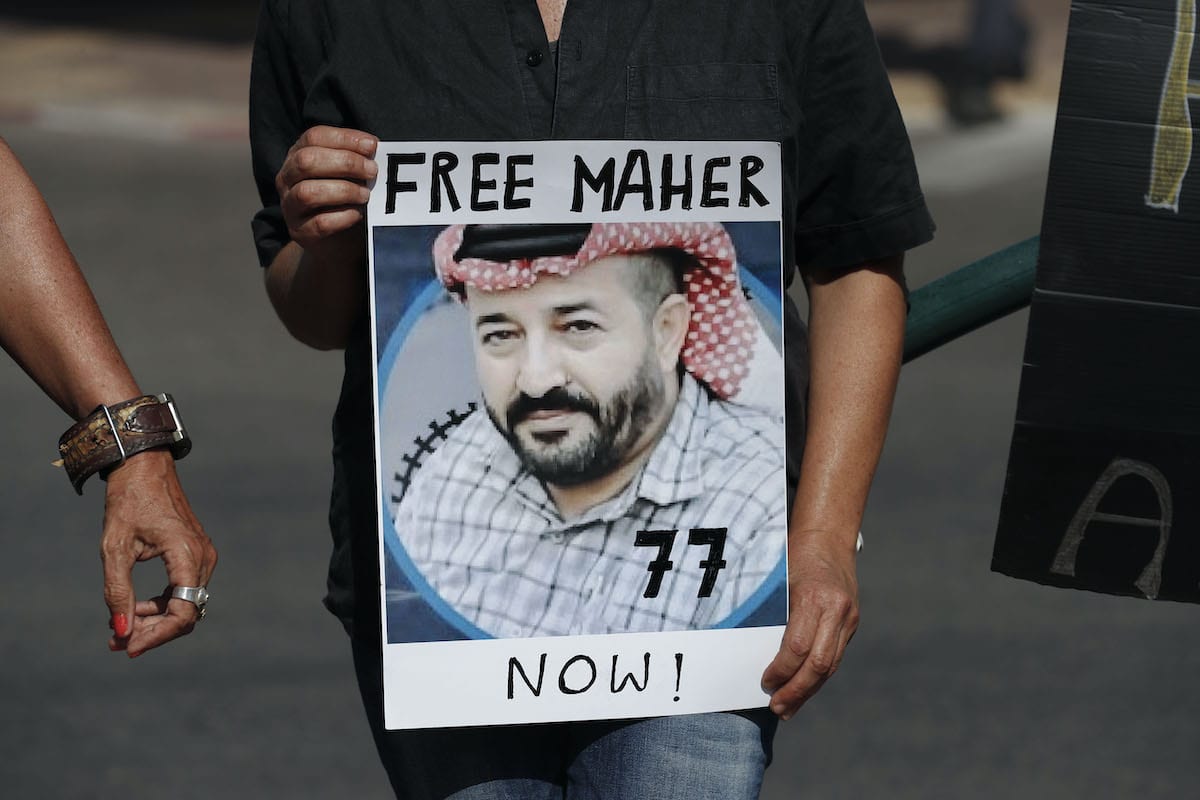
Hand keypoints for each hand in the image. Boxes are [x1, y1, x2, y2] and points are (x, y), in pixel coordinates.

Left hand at [100, 450, 216, 656]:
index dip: (157, 636)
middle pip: (186, 613)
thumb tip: (121, 632)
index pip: (183, 612)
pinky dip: (161, 604)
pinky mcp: (195, 553)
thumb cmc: (128, 501)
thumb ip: (118, 592)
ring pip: (186, 604)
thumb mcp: (115, 548)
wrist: (143, 467)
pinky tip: (136, 607)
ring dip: (155, 620)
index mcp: (187, 555)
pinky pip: (184, 590)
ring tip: (120, 625)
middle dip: (152, 632)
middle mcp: (202, 558)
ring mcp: (202, 555)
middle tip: (117, 641)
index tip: (128, 648)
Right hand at [275, 125, 377, 257]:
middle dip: (345, 163)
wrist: (339, 243)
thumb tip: (375, 147)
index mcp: (298, 155)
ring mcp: (290, 206)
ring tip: (366, 195)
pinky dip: (342, 217)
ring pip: (308, 192)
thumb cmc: (347, 199)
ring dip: (343, 191)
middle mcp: (288, 178)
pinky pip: (318, 223)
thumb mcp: (350, 174)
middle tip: (372, 171)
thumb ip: (357, 159)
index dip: (344, 138)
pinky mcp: (300, 232)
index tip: (372, 146)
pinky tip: (357, 215)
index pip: (314, 137)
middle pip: (307, 161)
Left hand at [761, 531, 858, 719]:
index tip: (765, 683)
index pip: (798, 646)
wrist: (829, 538)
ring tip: (788, 708)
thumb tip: (751, 652)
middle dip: (797, 690)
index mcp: (813, 597)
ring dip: (809, 690)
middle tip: (777, 708)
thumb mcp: (778, 580)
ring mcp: (848, 617)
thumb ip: (772, 613)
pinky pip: (835, 656)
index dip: (781, 670)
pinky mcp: (852, 622)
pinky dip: (818, 676)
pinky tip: (804, 690)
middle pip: (819, 664)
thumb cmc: (793, 556)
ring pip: (831, 665)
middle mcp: (836, 609)